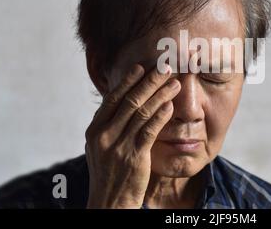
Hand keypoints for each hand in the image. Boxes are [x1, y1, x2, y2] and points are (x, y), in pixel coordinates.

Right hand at [85, 63, 179, 207]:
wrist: (109, 203)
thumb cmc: (109, 173)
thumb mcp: (101, 147)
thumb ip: (110, 125)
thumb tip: (121, 101)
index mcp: (95, 130)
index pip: (112, 98)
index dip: (128, 81)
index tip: (142, 67)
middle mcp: (103, 135)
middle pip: (129, 100)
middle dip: (149, 82)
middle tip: (165, 68)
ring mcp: (117, 146)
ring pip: (141, 113)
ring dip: (160, 95)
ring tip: (175, 83)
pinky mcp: (133, 157)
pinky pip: (149, 131)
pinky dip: (160, 116)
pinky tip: (170, 106)